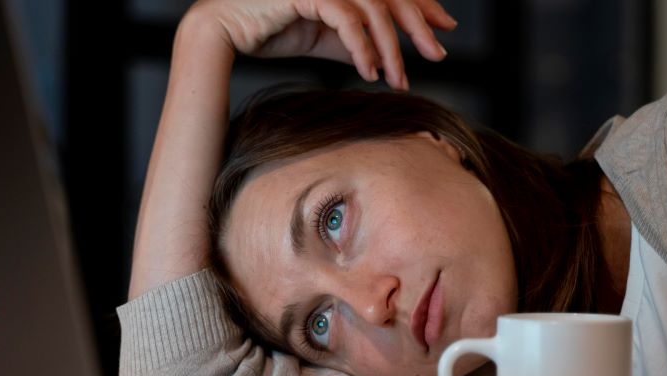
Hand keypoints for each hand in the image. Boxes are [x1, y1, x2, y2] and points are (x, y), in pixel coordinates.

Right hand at [188, 0, 456, 89]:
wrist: (224, 29)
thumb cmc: (269, 28)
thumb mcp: (322, 38)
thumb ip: (352, 42)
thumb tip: (383, 60)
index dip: (421, 6)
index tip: (442, 30)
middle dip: (418, 25)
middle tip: (437, 54)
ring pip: (373, 8)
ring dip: (391, 46)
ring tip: (399, 79)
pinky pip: (346, 19)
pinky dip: (362, 47)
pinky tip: (370, 72)